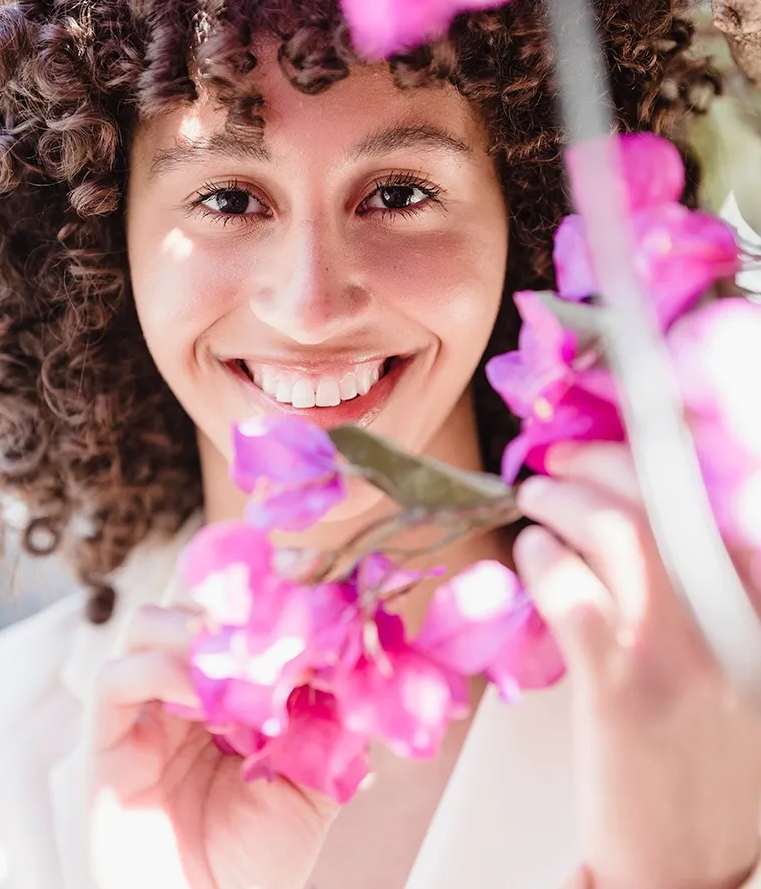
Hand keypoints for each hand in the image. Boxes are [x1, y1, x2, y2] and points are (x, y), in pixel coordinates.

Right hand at [88, 605, 337, 888]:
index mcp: (222, 696)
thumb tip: (353, 663)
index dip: (267, 612)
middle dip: (231, 613)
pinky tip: (203, 697)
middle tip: (275, 635)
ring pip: (146, 626)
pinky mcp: (103, 745)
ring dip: (195, 632)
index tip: (312, 624)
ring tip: (241, 664)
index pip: (232, 621)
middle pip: (188, 609)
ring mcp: (138, 715)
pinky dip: (161, 669)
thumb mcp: (310, 782)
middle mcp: (177, 695)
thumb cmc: (256, 861)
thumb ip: (328, 723)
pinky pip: (114, 679)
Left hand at [515, 442, 760, 888]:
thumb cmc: (710, 756)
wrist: (690, 865)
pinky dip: (542, 557)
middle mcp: (734, 616)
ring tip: (536, 496)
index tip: (622, 426)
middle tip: (559, 457)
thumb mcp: (743, 662)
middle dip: (602, 458)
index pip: (720, 493)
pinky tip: (531, 555)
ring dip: (565, 498)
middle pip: (667, 496)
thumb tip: (639, 506)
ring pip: (618, 529)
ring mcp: (679, 650)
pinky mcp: (622, 687)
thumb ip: (715, 587)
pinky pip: (572, 590)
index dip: (666, 444)